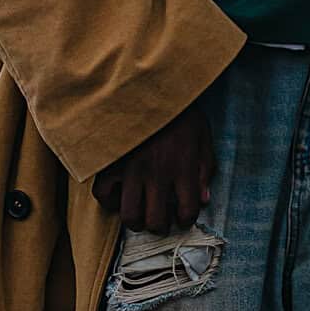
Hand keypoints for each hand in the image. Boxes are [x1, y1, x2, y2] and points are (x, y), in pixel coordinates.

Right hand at [91, 100, 215, 233]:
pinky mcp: (113, 161)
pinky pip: (103, 194)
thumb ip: (205, 170)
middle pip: (157, 221)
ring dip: (136, 221)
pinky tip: (119, 195)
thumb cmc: (182, 110)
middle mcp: (159, 174)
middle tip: (160, 218)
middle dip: (160, 226)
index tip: (182, 216)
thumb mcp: (204, 136)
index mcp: (184, 169)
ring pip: (130, 216)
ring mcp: (133, 169)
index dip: (186, 220)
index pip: (187, 212)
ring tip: (140, 212)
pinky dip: (110, 201)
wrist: (153, 84)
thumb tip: (204, 199)